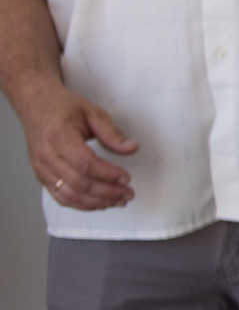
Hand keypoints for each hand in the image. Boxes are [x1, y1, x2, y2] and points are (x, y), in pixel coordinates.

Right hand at [23, 86, 135, 211]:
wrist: (36, 105)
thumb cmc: (62, 107)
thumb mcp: (93, 112)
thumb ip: (112, 133)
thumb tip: (131, 148)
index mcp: (60, 137)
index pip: (85, 164)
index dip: (108, 174)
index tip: (126, 179)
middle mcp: (47, 156)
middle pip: (79, 183)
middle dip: (107, 192)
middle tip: (128, 194)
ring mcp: (42, 168)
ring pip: (69, 195)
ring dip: (96, 202)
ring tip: (118, 201)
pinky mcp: (42, 176)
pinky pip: (60, 196)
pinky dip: (81, 204)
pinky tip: (99, 203)